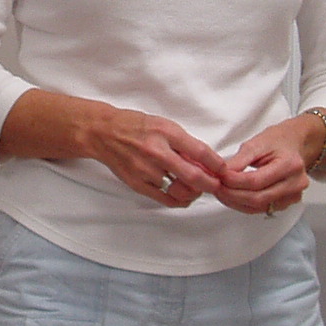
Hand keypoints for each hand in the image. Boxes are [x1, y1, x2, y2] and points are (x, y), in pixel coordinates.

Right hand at [88, 108, 227, 206]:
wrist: (103, 133)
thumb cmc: (134, 126)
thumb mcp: (163, 125)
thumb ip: (183, 143)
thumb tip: (205, 160)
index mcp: (165, 132)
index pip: (199, 151)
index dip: (216, 163)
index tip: (223, 169)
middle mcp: (156, 151)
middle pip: (193, 175)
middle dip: (210, 184)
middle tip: (217, 185)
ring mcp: (146, 170)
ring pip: (179, 189)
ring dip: (192, 191)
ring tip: (195, 187)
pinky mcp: (137, 183)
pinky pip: (164, 199)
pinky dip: (178, 200)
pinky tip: (182, 197)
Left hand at [215, 119, 316, 215]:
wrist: (293, 144)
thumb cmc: (277, 141)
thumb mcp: (256, 143)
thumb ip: (239, 160)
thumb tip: (222, 174)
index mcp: (290, 165)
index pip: (256, 181)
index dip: (234, 182)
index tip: (219, 178)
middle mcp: (296, 183)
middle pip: (258, 198)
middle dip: (232, 194)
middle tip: (216, 187)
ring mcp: (293, 196)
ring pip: (259, 207)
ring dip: (236, 202)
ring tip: (221, 192)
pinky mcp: (287, 203)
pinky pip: (262, 209)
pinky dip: (244, 205)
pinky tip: (233, 197)